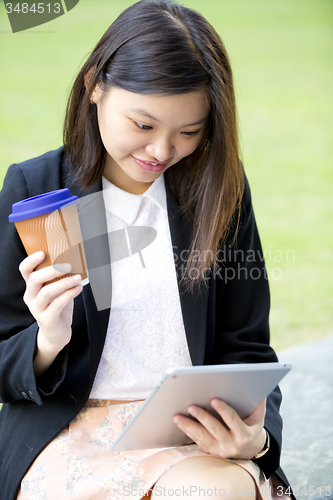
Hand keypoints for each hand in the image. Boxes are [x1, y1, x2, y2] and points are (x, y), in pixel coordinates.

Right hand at [19, 251, 82, 374]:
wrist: (57, 333)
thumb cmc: (57, 306)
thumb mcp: (57, 289)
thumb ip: (61, 277)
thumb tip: (76, 259)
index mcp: (32, 286)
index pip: (25, 270)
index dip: (31, 260)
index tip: (43, 252)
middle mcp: (31, 297)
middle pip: (35, 279)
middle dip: (52, 270)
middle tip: (68, 265)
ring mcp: (37, 309)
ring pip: (46, 292)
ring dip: (64, 283)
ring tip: (78, 277)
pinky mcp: (47, 319)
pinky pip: (57, 305)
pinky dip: (69, 294)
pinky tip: (79, 288)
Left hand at [173, 398, 266, 459]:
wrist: (250, 451)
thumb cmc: (252, 427)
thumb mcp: (258, 418)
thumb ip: (258, 404)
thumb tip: (259, 388)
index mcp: (244, 434)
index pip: (233, 421)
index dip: (224, 410)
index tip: (214, 399)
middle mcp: (232, 444)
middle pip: (215, 430)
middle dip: (202, 417)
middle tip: (191, 406)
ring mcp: (220, 450)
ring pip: (202, 438)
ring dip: (189, 426)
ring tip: (177, 416)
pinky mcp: (210, 451)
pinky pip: (197, 441)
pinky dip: (187, 432)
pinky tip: (179, 423)